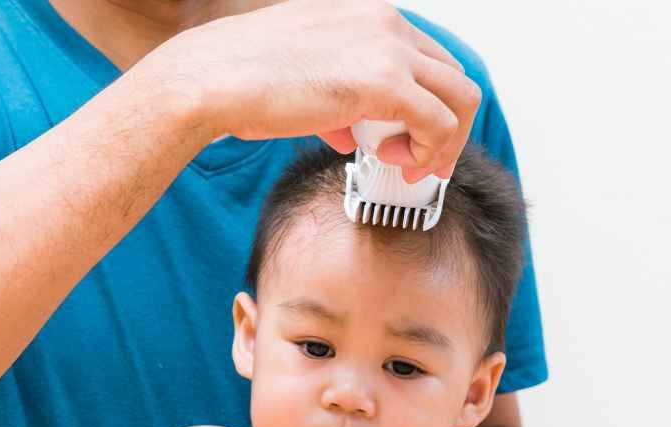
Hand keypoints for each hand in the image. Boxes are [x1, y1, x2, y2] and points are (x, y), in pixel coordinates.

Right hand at [149, 0, 479, 180]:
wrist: (209, 80)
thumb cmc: (238, 78)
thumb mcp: (299, 78)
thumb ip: (336, 100)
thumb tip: (351, 132)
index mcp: (366, 16)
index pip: (426, 58)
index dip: (426, 104)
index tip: (409, 139)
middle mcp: (385, 22)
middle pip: (453, 75)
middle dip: (446, 126)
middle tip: (420, 162)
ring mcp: (388, 49)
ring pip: (461, 97)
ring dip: (445, 141)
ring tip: (412, 167)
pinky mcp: (383, 82)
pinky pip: (438, 123)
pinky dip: (429, 151)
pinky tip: (396, 163)